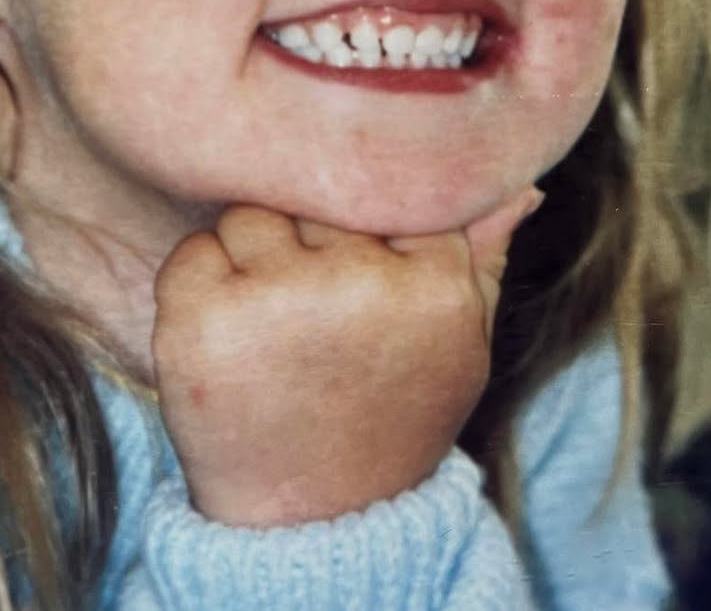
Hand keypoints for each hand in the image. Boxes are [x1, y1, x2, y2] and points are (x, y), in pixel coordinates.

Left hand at [152, 187, 541, 527]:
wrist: (316, 524)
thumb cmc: (391, 414)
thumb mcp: (458, 343)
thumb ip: (483, 257)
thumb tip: (518, 186)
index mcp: (432, 287)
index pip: (386, 186)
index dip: (363, 228)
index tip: (359, 272)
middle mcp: (356, 287)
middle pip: (313, 195)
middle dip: (306, 238)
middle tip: (315, 312)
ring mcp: (275, 304)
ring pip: (248, 214)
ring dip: (250, 258)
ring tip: (274, 329)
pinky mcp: (201, 324)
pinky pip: (191, 252)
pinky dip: (199, 286)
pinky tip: (229, 341)